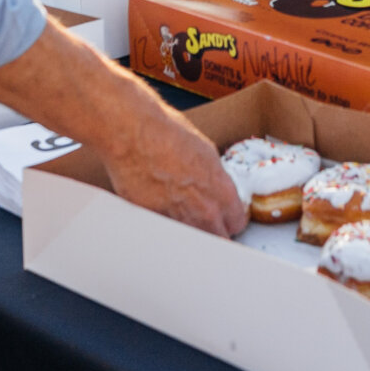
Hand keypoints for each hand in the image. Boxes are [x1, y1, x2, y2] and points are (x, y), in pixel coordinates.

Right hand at [103, 101, 247, 237]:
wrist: (133, 134)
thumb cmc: (165, 133)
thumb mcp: (204, 151)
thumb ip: (214, 177)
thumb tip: (213, 184)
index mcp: (221, 190)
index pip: (236, 222)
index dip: (229, 218)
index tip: (224, 215)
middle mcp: (202, 210)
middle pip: (217, 236)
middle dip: (213, 228)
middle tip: (204, 216)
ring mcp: (177, 219)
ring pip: (190, 237)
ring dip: (187, 227)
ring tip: (177, 207)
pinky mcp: (152, 220)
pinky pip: (164, 229)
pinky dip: (164, 222)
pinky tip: (158, 204)